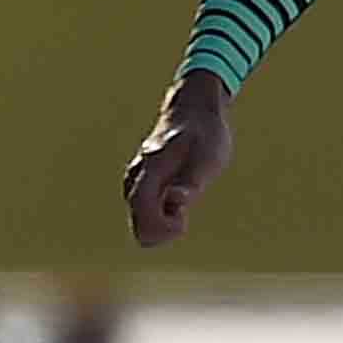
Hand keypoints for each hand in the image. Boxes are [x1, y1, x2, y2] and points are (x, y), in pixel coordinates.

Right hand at [122, 74, 233, 246]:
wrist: (194, 113)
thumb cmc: (204, 135)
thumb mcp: (207, 157)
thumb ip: (191, 180)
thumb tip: (177, 201)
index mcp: (150, 171)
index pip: (142, 211)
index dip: (163, 226)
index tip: (184, 221)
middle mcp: (136, 179)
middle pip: (139, 225)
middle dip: (165, 229)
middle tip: (185, 215)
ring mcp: (136, 183)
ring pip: (141, 222)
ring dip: (164, 223)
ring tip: (184, 205)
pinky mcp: (142, 186)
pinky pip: (145, 215)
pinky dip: (162, 218)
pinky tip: (178, 204)